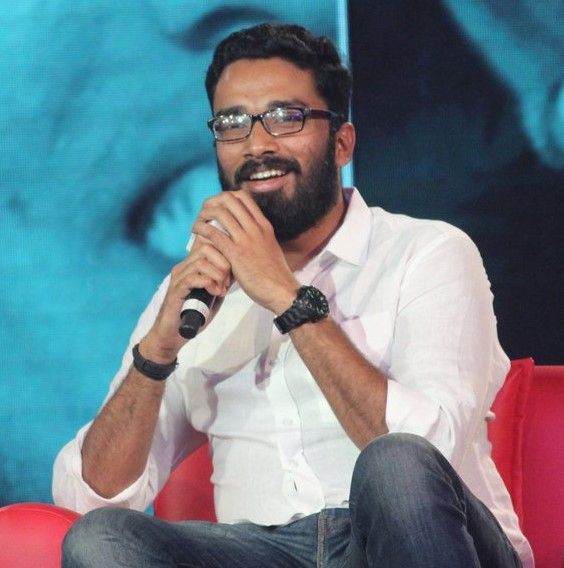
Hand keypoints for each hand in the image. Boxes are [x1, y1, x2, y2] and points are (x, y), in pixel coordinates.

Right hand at [141, 236, 231, 360]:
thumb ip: (223, 281)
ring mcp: (178, 278)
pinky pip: (192, 277)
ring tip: (221, 289)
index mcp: (192, 265)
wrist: (173, 335)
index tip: (232, 273)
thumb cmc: (194, 315)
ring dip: (217, 274)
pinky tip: (215, 293)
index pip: (209, 244)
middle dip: (223, 263)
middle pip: (206, 248)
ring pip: (200, 261)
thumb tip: (238, 270)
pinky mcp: (175, 290)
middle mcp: (183, 267)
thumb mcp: (214, 295)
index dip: (225, 254)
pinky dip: (208, 283)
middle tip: (227, 282)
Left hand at [192, 191, 299, 314]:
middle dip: (212, 202)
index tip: (217, 206)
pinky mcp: (236, 254)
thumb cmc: (274, 275)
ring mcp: (246, 240)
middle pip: (229, 199)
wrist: (282, 291)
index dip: (226, 197)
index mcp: (264, 225)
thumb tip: (241, 233)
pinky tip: (196, 233)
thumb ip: (256, 237)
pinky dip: (201, 229)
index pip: (243, 196)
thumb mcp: (269, 247)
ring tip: (197, 223)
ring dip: (204, 214)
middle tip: (204, 212)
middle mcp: (255, 228)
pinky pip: (214, 234)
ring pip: (220, 212)